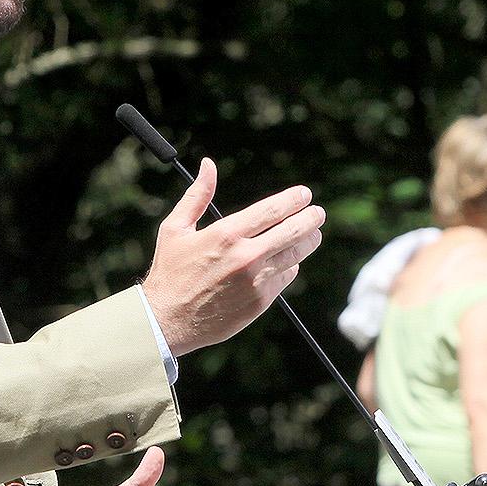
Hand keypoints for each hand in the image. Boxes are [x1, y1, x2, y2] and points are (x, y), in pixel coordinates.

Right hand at [141, 160, 325, 356]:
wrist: (168, 320)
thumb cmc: (170, 272)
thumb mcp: (176, 228)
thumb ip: (197, 195)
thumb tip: (209, 165)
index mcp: (226, 234)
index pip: (273, 210)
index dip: (294, 200)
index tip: (304, 194)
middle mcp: (246, 256)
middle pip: (293, 231)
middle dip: (311, 219)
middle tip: (318, 213)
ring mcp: (256, 280)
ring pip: (295, 255)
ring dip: (308, 241)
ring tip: (312, 234)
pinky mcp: (261, 301)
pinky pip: (285, 277)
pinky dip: (290, 266)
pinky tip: (288, 261)